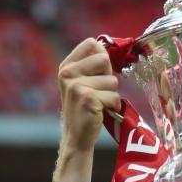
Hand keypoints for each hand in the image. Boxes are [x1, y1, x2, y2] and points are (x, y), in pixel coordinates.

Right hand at [58, 38, 120, 152]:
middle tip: (99, 92)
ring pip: (112, 80)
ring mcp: (76, 86)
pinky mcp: (88, 98)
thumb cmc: (84, 108)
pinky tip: (102, 112)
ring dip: (111, 94)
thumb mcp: (81, 82)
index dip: (103, 57)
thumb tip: (112, 48)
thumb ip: (92, 65)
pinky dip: (114, 106)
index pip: (92, 44)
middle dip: (109, 77)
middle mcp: (68, 73)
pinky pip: (114, 96)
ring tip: (100, 104)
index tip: (100, 73)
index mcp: (67, 66)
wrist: (77, 137)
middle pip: (104, 59)